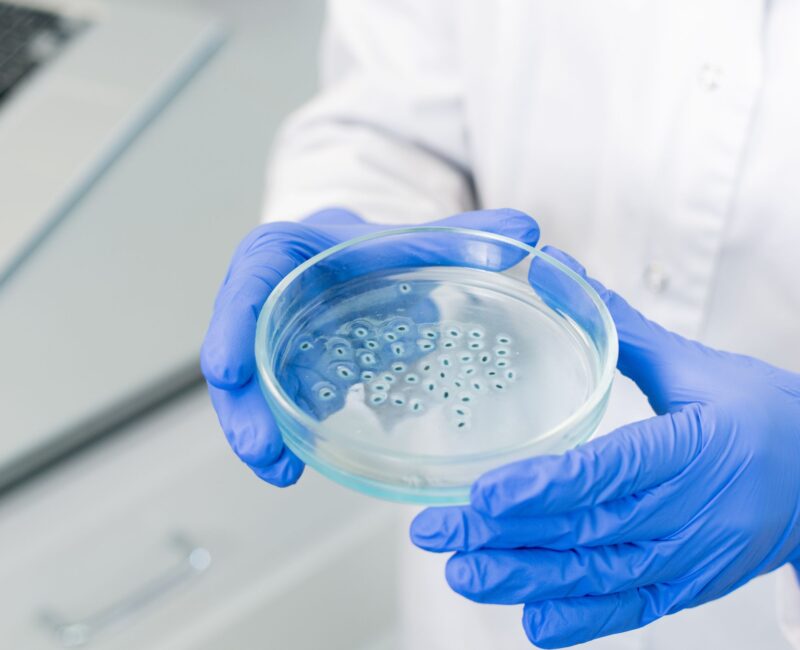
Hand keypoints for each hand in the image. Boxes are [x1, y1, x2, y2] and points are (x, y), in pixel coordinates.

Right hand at [201, 208, 539, 486]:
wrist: (354, 260)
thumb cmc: (372, 247)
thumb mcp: (412, 238)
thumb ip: (465, 237)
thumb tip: (529, 233)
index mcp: (285, 257)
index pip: (247, 286)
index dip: (232, 326)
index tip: (229, 370)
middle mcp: (268, 300)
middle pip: (237, 350)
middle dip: (243, 405)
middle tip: (265, 451)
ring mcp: (272, 340)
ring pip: (252, 386)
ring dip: (261, 430)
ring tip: (282, 470)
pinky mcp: (286, 371)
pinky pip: (278, 401)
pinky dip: (287, 431)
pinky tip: (302, 460)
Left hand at [410, 246, 799, 647]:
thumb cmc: (761, 414)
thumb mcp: (693, 365)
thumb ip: (617, 323)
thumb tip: (552, 268)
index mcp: (696, 446)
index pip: (611, 470)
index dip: (547, 487)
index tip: (485, 495)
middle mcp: (693, 511)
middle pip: (590, 529)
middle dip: (507, 535)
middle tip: (439, 532)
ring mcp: (693, 557)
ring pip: (602, 576)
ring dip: (528, 580)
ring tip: (464, 573)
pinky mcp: (691, 586)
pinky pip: (634, 610)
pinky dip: (582, 620)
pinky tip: (532, 623)